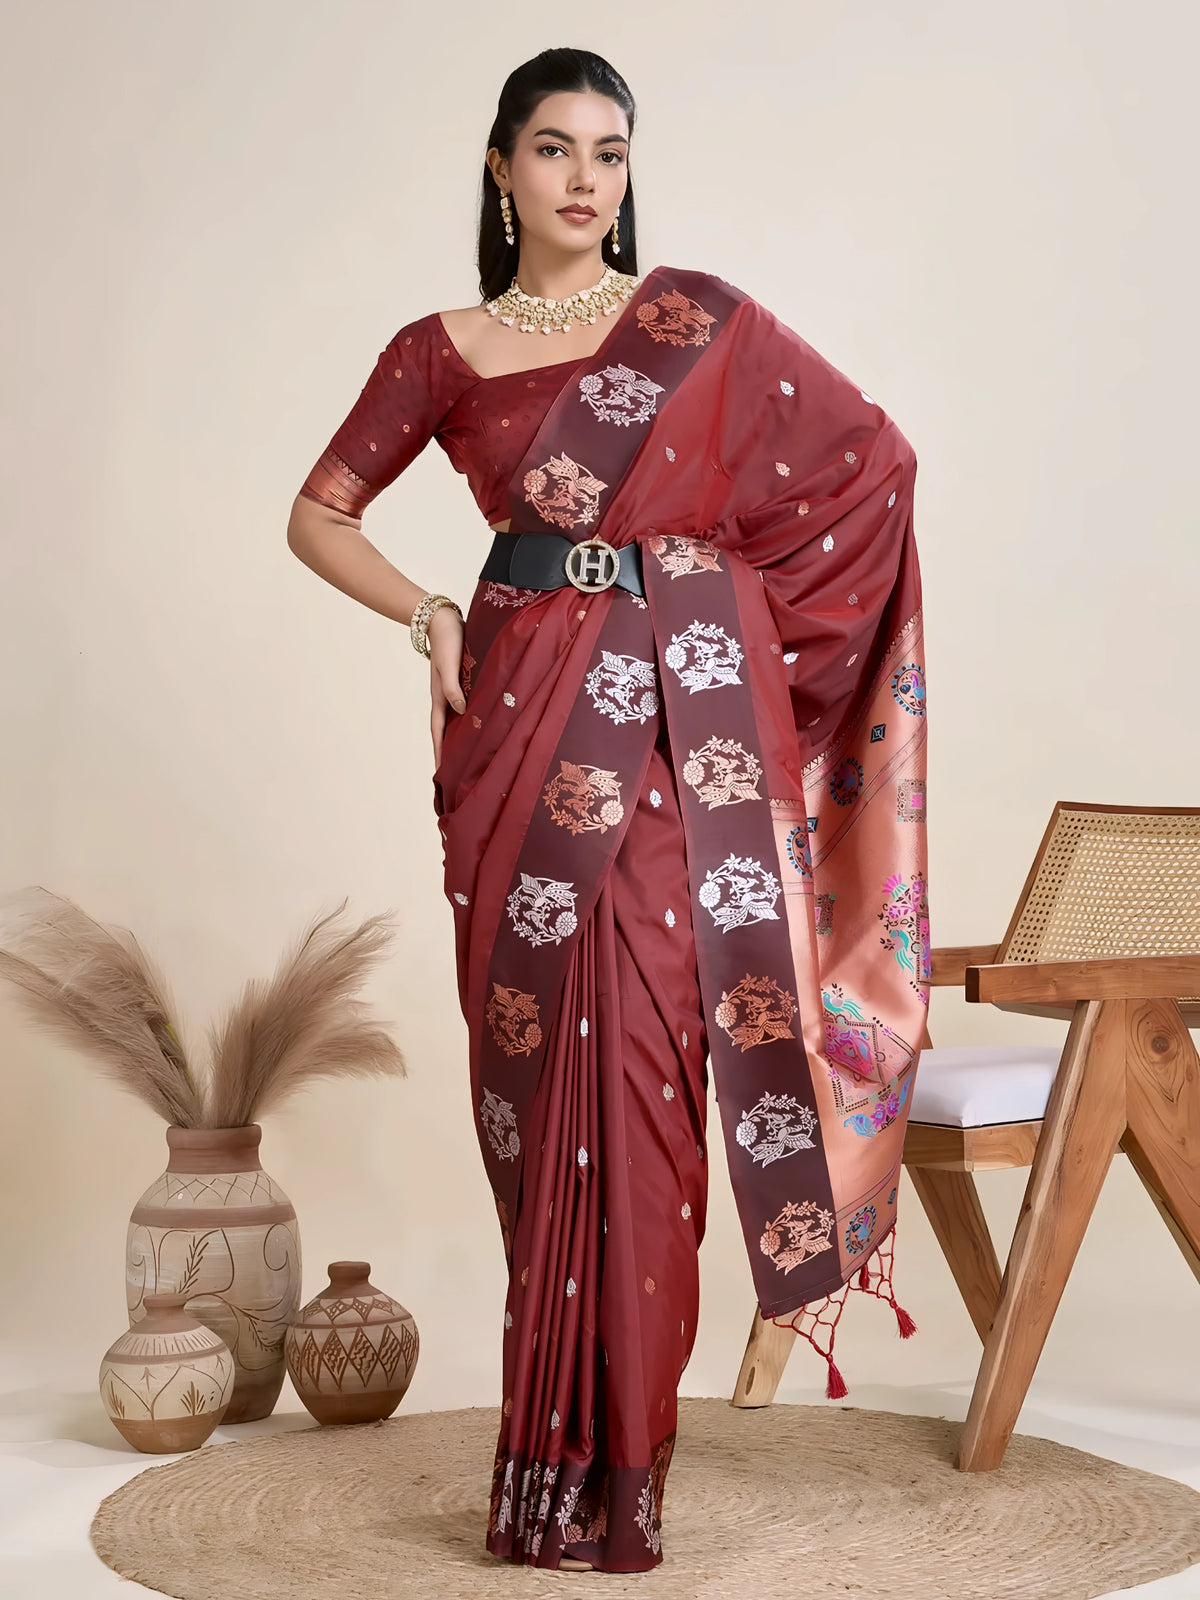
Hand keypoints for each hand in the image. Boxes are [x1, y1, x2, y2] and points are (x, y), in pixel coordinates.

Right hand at [428, 603, 465, 768]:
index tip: (442, 772)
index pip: (438, 731)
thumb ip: (453, 688)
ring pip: (456, 718)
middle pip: (446, 729)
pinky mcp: (462, 681)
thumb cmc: (447, 642)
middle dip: (449, 749)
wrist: (444, 620)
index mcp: (439, 697)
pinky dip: (469, 717)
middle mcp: (445, 697)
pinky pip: (465, 704)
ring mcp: (453, 689)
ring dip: (460, 735)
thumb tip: (460, 711)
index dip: (440, 751)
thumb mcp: (448, 666)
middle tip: (456, 771)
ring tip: (469, 753)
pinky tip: (479, 721)